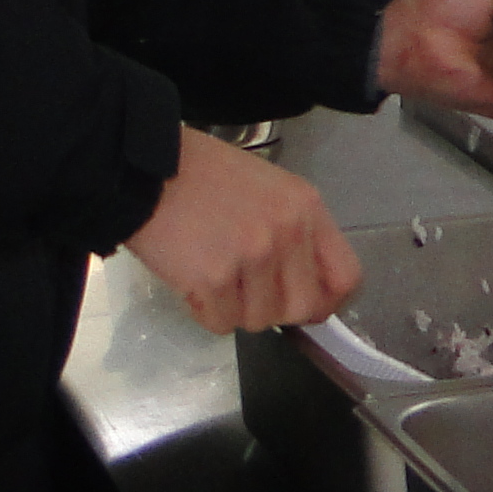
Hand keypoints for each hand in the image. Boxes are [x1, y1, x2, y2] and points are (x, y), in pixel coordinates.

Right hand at [122, 131, 360, 332]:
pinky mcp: (212, 279)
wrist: (146, 168)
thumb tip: (307, 287)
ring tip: (214, 274)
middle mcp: (287, 233)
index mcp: (306, 208)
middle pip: (303, 308)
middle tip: (248, 294)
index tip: (306, 304)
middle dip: (275, 310)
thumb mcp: (269, 189)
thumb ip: (296, 233)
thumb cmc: (204, 176)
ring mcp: (251, 257)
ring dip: (235, 309)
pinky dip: (205, 312)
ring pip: (259, 320)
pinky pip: (220, 323)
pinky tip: (192, 280)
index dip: (327, 301)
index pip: (346, 277)